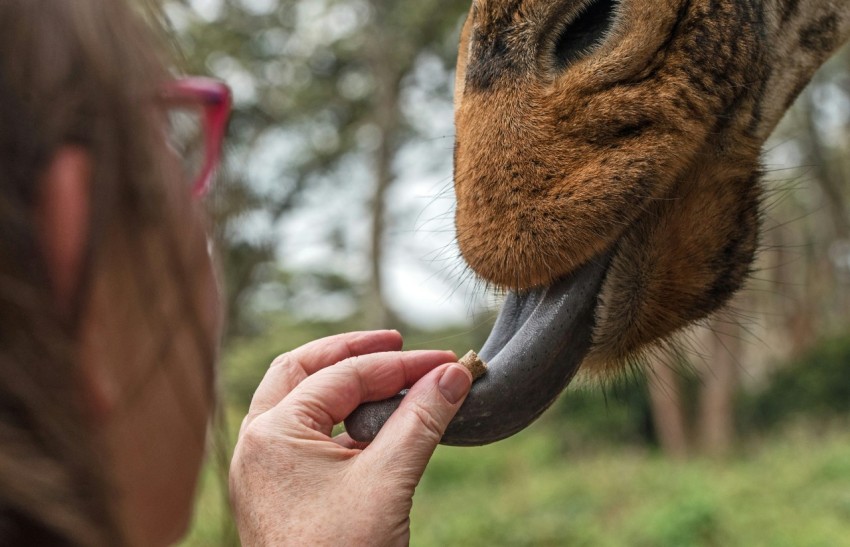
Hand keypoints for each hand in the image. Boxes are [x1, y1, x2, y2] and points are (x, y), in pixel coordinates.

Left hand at [229, 330, 472, 545]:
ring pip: (300, 401)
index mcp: (273, 432)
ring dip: (344, 384)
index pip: (344, 375)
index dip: (401, 364)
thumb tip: (454, 374)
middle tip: (398, 344)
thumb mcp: (388, 481)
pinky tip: (375, 424)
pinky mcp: (278, 491)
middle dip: (353, 353)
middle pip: (303, 371)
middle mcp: (258, 443)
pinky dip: (340, 420)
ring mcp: (264, 469)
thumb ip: (421, 420)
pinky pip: (306, 436)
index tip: (447, 362)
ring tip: (389, 376)